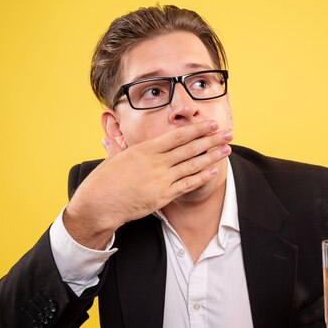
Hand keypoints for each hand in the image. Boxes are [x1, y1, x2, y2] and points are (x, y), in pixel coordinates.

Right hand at [63, 121, 231, 248]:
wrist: (100, 203)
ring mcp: (161, 179)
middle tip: (228, 133)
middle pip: (190, 148)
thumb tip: (111, 134)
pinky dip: (201, 177)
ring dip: (211, 156)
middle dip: (212, 140)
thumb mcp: (114, 157)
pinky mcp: (163, 196)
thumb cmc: (105, 180)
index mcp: (145, 149)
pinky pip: (187, 185)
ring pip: (192, 165)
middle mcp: (156, 162)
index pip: (177, 136)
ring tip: (226, 149)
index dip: (197, 129)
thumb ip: (119, 145)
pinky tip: (213, 170)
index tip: (212, 123)